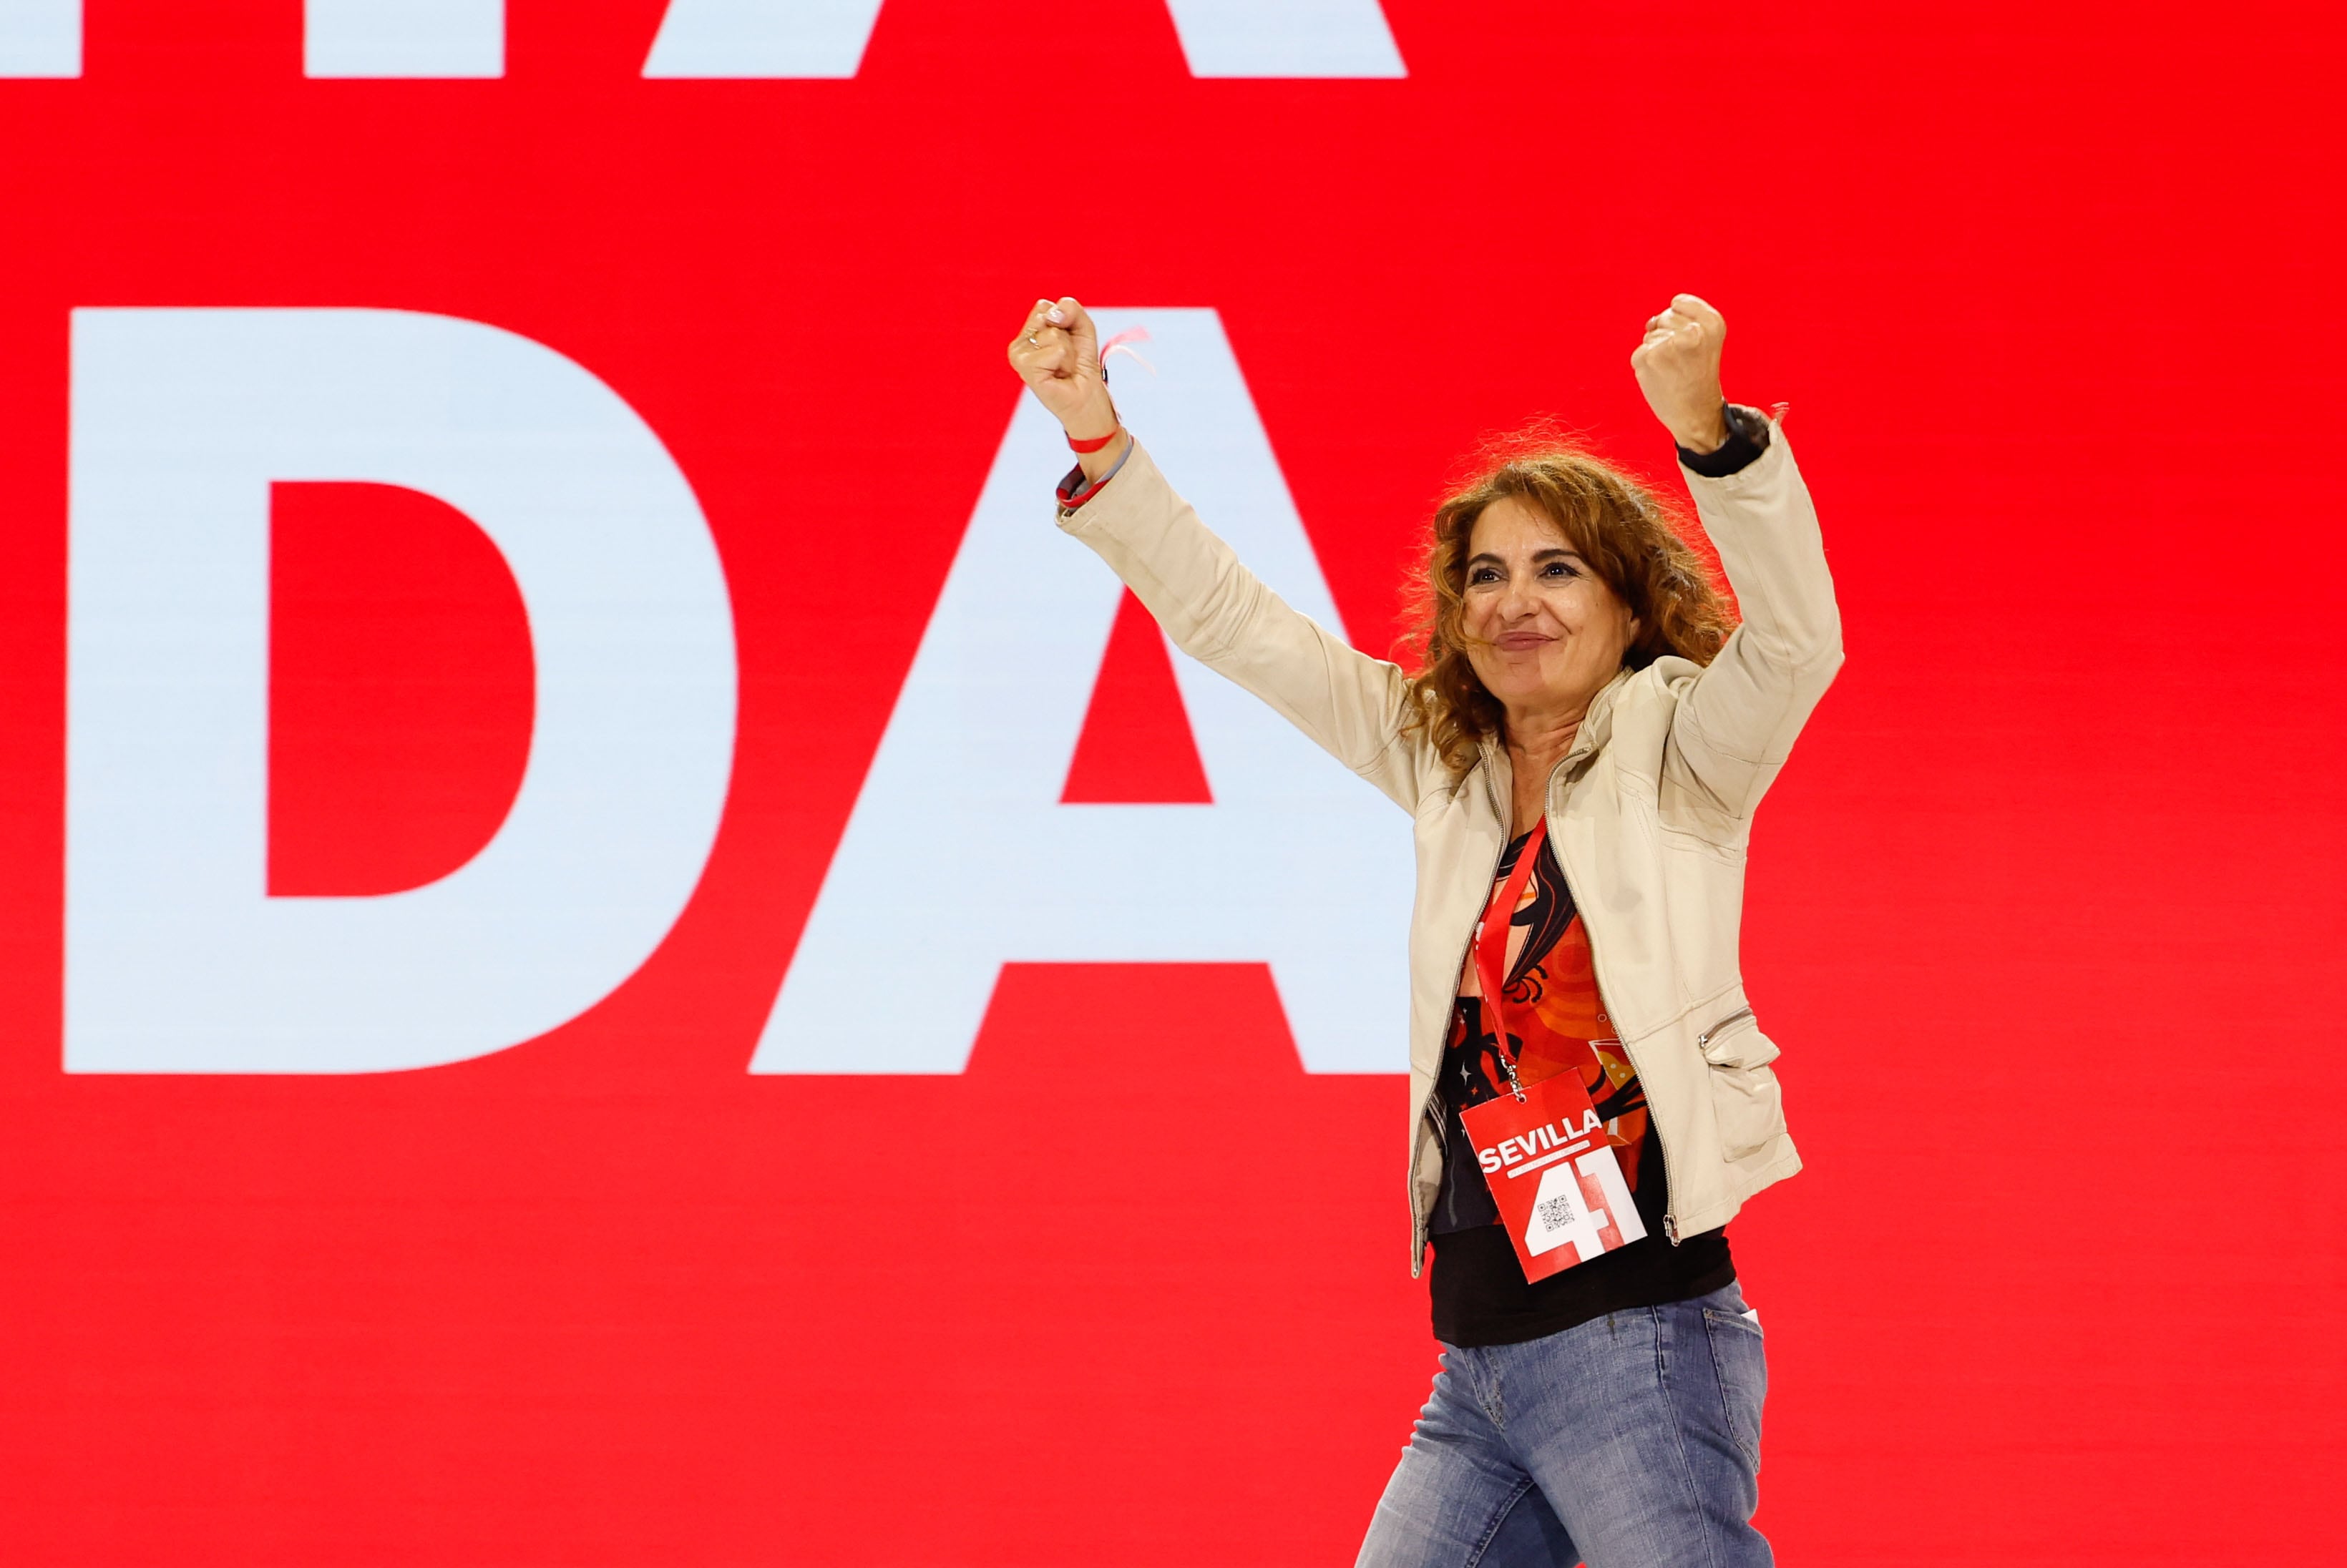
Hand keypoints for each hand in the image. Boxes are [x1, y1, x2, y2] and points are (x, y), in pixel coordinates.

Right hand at [1007, 296, 1118, 443]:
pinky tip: (1059, 374)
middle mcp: (1019, 344)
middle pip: (1048, 317)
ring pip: (1053, 334)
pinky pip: (1056, 350)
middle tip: (1065, 357)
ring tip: (1063, 367)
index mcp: (1027, 332)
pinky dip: (1066, 361)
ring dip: (1068, 352)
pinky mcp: (1027, 370)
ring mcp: (1020, 357)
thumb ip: (1070, 308)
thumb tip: (1053, 315)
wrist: (1086, 395)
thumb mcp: (1081, 326)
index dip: (1065, 321)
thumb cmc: (1080, 363)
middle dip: (1067, 336)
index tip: (1065, 343)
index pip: (1044, 306)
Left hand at [1631, 293, 1729, 453]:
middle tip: (1684, 361)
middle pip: (1664, 317)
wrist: (1696, 413)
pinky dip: (1646, 364)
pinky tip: (1661, 378)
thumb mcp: (1706, 340)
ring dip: (1657, 351)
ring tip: (1674, 371)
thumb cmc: (1699, 374)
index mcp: (1713, 324)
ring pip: (1651, 335)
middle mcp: (1692, 332)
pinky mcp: (1647, 358)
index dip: (1681, 321)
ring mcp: (1668, 345)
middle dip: (1669, 336)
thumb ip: (1682, 319)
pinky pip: (1640, 351)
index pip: (1679, 302)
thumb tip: (1650, 322)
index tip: (1693, 343)